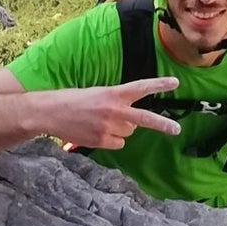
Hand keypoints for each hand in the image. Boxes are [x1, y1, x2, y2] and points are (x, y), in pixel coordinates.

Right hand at [44, 78, 183, 149]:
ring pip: (128, 132)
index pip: (141, 87)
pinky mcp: (101, 141)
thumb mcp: (97, 93)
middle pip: (144, 119)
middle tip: (176, 129)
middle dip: (163, 125)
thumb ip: (116, 103)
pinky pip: (117, 143)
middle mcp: (113, 110)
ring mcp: (108, 127)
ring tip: (101, 122)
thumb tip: (131, 120)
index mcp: (113, 93)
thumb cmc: (73, 100)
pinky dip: (111, 140)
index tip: (176, 82)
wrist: (50, 112)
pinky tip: (96, 132)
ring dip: (121, 129)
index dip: (159, 84)